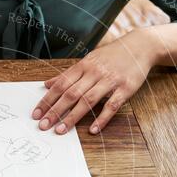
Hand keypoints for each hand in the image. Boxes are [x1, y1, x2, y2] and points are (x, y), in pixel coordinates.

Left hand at [32, 30, 157, 134]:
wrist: (140, 46)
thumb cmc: (111, 56)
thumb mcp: (88, 60)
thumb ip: (67, 74)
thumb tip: (46, 84)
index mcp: (83, 66)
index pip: (60, 85)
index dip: (47, 100)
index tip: (36, 114)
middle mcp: (94, 73)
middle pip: (71, 94)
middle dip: (55, 111)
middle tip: (43, 125)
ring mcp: (110, 81)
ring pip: (88, 100)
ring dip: (72, 117)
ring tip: (60, 130)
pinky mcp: (125, 89)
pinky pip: (111, 105)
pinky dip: (101, 118)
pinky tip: (92, 130)